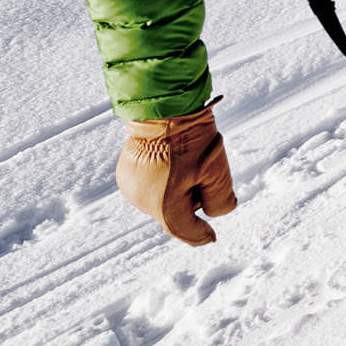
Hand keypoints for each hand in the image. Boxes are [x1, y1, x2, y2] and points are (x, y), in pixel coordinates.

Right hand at [115, 102, 236, 245]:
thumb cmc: (191, 139)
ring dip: (176, 189)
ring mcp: (130, 186)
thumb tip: (216, 214)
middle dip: (191, 200)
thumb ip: (220, 200)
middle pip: (173, 212)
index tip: (211, 238)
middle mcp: (141, 201)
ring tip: (187, 160)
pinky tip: (173, 158)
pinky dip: (163, 179)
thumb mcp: (215, 171)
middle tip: (204, 172)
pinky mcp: (125, 173)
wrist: (162, 107)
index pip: (183, 229)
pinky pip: (149, 185)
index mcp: (163, 205)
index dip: (200, 235)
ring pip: (160, 199)